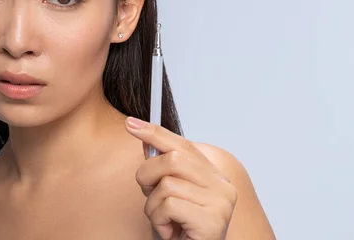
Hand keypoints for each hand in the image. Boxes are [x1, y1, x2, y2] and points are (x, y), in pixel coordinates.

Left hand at [125, 117, 237, 239]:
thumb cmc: (182, 232)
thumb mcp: (169, 196)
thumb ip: (162, 169)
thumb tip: (144, 136)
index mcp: (216, 177)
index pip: (184, 145)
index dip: (154, 133)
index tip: (130, 124)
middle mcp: (224, 187)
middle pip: (173, 160)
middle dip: (148, 176)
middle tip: (149, 194)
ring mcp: (221, 204)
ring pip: (167, 185)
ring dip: (153, 206)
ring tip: (164, 221)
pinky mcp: (212, 222)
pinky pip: (169, 205)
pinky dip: (159, 220)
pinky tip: (171, 232)